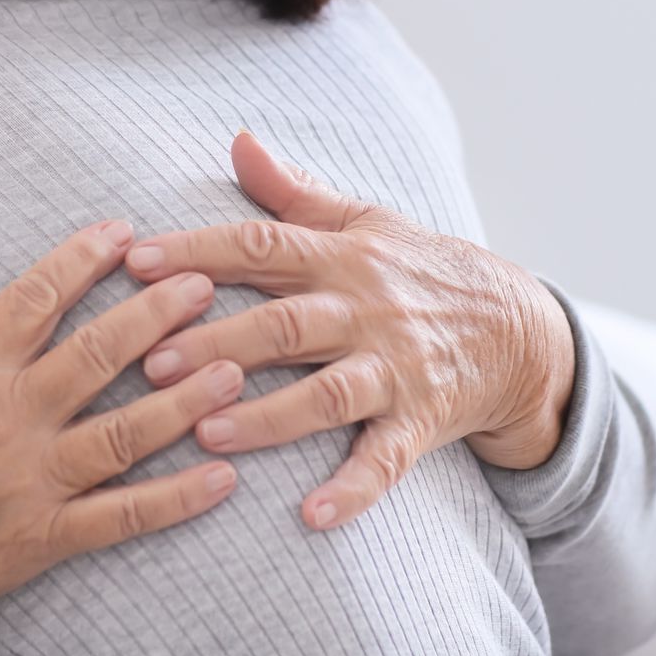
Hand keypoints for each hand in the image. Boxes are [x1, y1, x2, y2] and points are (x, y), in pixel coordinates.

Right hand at [0, 220, 242, 655]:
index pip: (34, 300)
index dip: (80, 260)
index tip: (123, 231)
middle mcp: (8, 421)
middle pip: (95, 356)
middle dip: (154, 316)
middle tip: (204, 285)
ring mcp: (31, 482)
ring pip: (122, 433)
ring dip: (183, 402)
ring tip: (234, 370)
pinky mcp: (44, 538)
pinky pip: (122, 517)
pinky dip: (176, 499)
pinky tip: (222, 477)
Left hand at [121, 132, 575, 533]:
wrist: (518, 328)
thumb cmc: (420, 271)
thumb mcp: (364, 221)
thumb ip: (293, 192)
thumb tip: (237, 140)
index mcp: (341, 256)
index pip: (261, 245)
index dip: (198, 252)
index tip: (137, 262)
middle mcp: (365, 308)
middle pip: (284, 323)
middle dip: (216, 343)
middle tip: (148, 364)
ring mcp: (395, 366)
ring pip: (327, 392)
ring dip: (267, 416)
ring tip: (208, 433)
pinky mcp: (423, 419)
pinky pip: (387, 458)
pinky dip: (354, 488)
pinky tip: (314, 516)